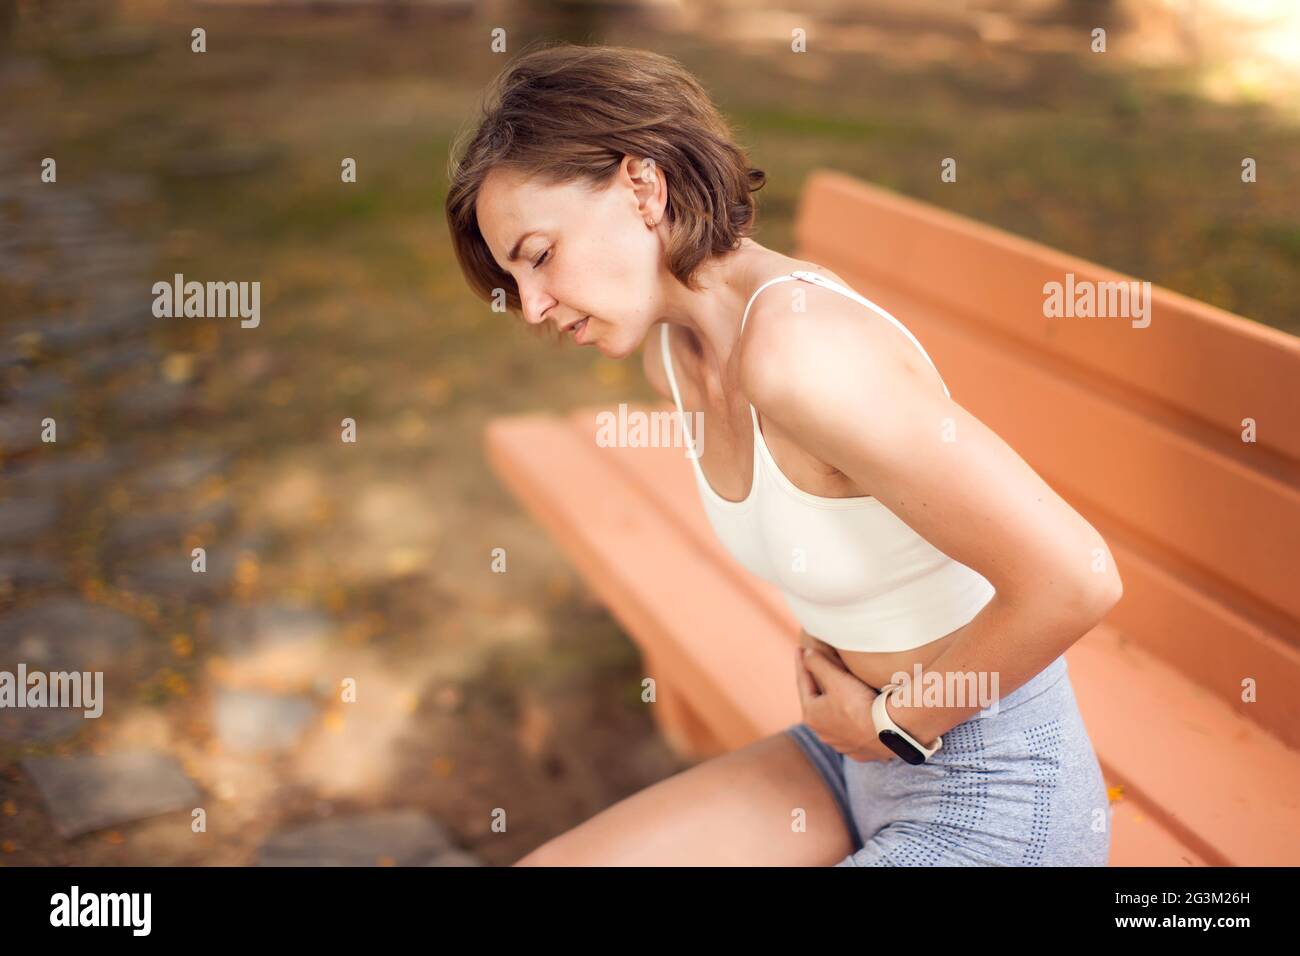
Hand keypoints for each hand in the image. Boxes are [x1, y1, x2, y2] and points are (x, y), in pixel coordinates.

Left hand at [794, 630, 897, 762]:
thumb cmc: (859, 704)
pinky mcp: (860, 751)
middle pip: (817, 702)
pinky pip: (851, 731)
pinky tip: (855, 714)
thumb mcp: (836, 678)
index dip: (802, 663)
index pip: (803, 682)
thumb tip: (806, 653)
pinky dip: (850, 719)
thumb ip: (818, 663)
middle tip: (815, 669)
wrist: (890, 731)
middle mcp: (823, 733)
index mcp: (812, 715)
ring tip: (837, 692)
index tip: (799, 649)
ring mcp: (841, 744)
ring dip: (833, 704)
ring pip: (834, 719)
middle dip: (816, 685)